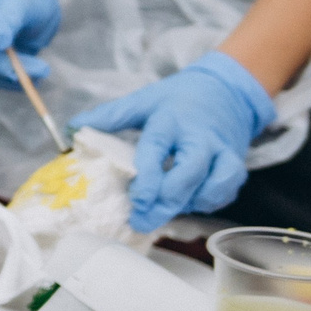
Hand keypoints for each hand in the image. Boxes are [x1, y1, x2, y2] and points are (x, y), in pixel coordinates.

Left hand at [72, 52, 274, 231]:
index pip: (158, 148)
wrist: (227, 90)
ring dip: (189, 203)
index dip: (148, 176)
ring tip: (165, 210)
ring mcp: (222, 152)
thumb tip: (74, 127)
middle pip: (189, 173)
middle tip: (142, 219)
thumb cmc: (178, 99)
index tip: (136, 199)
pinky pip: (225, 191)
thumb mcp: (143, 100)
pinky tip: (188, 203)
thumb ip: (110, 116)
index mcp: (171, 120)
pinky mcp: (236, 165)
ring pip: (214, 185)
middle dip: (166, 201)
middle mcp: (200, 137)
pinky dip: (208, 202)